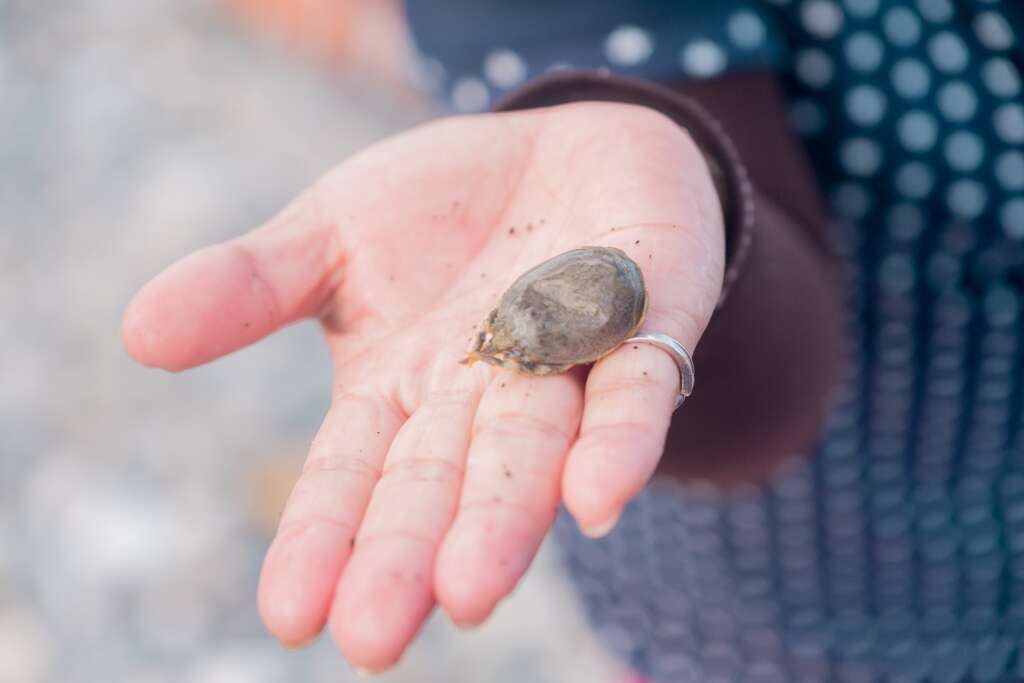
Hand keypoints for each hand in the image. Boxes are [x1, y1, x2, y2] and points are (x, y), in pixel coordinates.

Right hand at [121, 102, 723, 670]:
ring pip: (532, 454)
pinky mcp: (646, 322)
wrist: (567, 150)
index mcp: (401, 387)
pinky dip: (619, 441)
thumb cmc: (445, 205)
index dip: (323, 539)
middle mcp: (481, 396)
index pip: (354, 475)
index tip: (288, 615)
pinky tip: (601, 499)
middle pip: (439, 484)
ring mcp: (567, 366)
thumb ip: (253, 284)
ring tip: (469, 593)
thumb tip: (136, 333)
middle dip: (406, 556)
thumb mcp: (333, 230)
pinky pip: (635, 390)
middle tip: (373, 642)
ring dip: (504, 519)